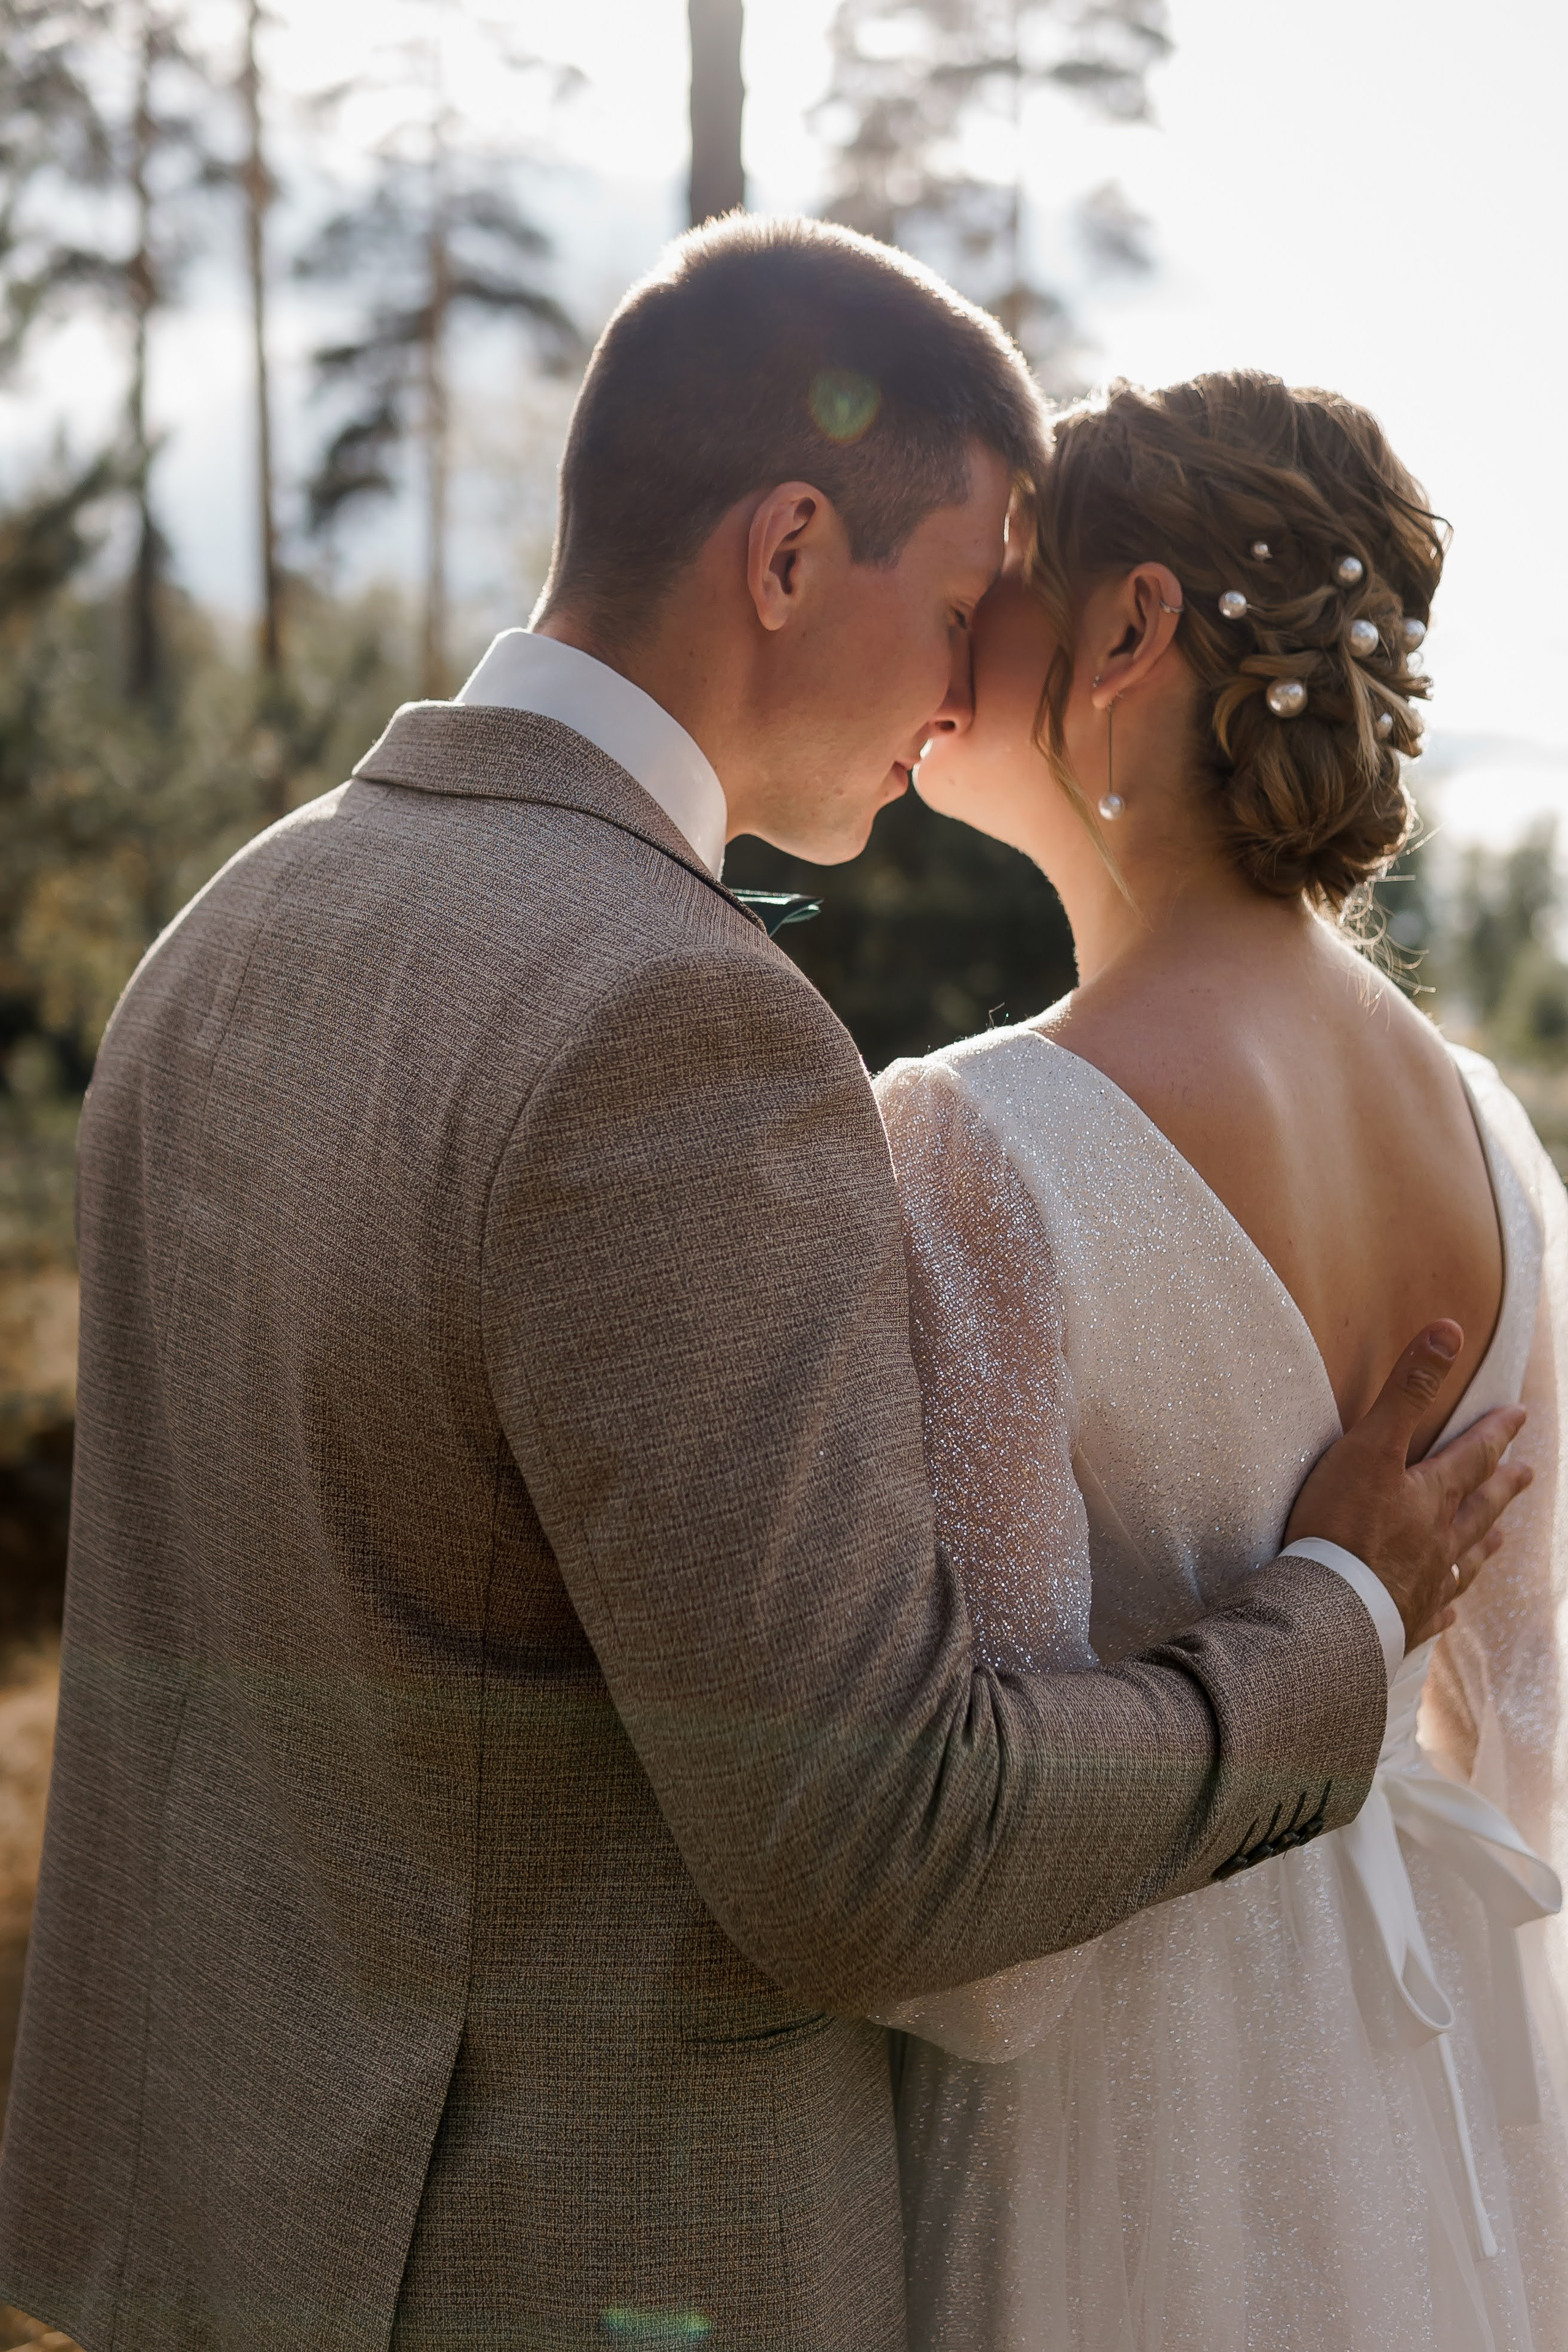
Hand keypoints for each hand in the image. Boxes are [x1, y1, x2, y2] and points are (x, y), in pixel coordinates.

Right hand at [1285, 1321, 1531, 1647]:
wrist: (1329, 1609)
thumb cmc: (1342, 1525)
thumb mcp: (1371, 1445)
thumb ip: (1408, 1390)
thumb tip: (1449, 1331)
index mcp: (1431, 1496)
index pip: (1473, 1455)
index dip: (1495, 1432)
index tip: (1519, 1415)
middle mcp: (1438, 1539)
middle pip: (1480, 1507)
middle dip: (1503, 1486)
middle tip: (1528, 1474)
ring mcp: (1424, 1582)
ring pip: (1465, 1559)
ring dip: (1484, 1543)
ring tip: (1501, 1538)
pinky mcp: (1404, 1619)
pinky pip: (1434, 1609)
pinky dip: (1445, 1604)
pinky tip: (1450, 1608)